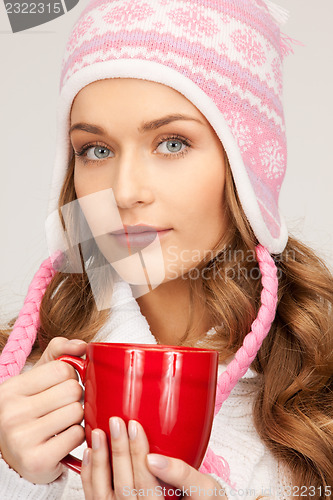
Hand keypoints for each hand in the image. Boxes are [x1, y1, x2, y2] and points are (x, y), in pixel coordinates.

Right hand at [0, 337, 86, 483]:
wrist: (14, 457)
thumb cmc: (31, 411)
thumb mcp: (38, 377)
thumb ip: (59, 352)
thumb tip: (82, 345)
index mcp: (12, 388)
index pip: (62, 368)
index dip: (70, 376)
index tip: (61, 387)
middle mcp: (11, 413)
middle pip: (72, 390)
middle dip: (76, 398)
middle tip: (64, 407)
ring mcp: (22, 438)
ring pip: (77, 412)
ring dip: (77, 418)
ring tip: (63, 423)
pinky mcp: (37, 460)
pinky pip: (77, 436)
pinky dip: (76, 437)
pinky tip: (63, 440)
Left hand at [81, 418, 226, 499]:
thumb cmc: (200, 499)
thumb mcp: (203, 488)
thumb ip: (182, 473)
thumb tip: (155, 459)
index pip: (145, 484)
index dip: (137, 453)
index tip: (134, 426)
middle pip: (123, 486)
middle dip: (118, 451)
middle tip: (115, 422)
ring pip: (102, 493)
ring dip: (99, 461)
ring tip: (98, 434)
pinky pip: (94, 497)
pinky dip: (90, 475)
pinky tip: (90, 453)